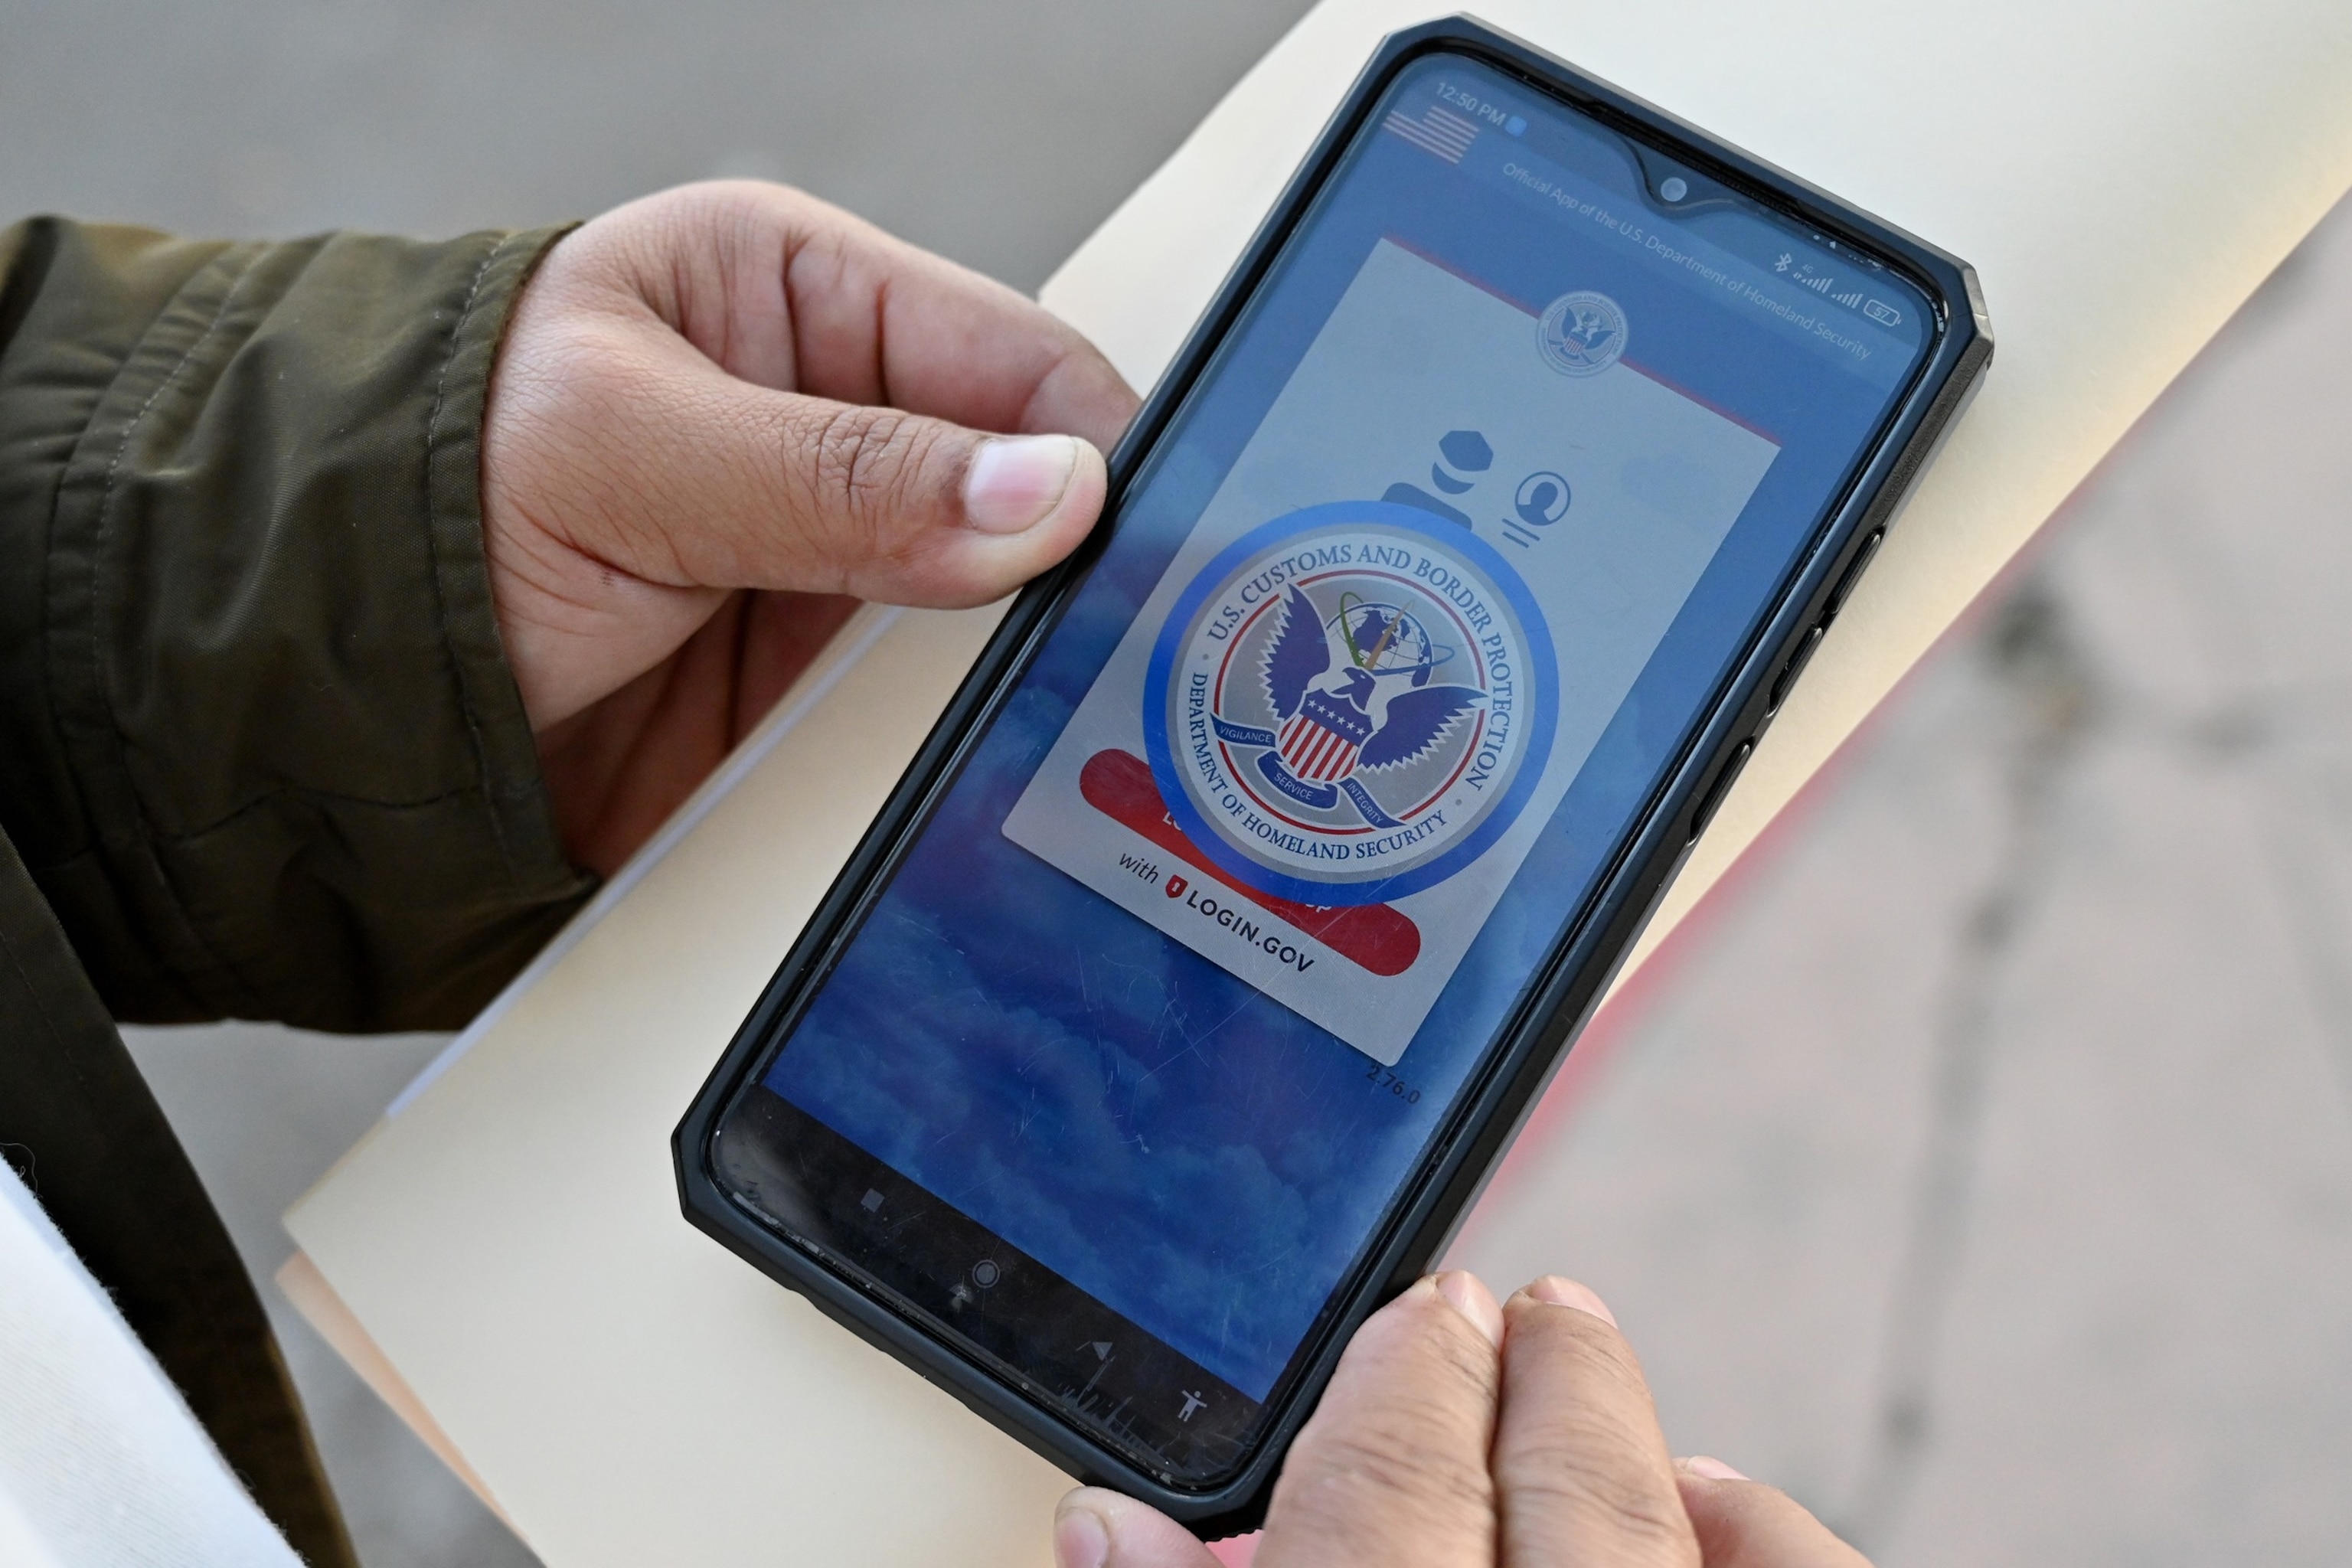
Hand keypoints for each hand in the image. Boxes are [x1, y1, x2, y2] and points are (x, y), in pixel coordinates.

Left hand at [481, 181, 1137, 871]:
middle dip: (1071, 577)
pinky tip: (986, 790)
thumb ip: (841, 473)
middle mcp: (837, 439)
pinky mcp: (809, 708)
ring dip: (1018, 684)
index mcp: (799, 304)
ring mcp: (832, 582)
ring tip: (1072, 737)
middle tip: (1134, 657)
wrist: (297, 690)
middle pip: (1024, 504)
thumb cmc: (424, 490)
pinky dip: (955, 767)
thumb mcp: (628, 447)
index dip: (1095, 444)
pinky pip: (923, 735)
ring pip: (992, 630)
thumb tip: (1048, 494)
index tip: (1151, 539)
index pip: (1011, 357)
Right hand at [1055, 1274, 1868, 1567]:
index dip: (1391, 1391)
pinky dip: (1762, 1531)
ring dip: (1621, 1433)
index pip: (1387, 1498)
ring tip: (1574, 1355)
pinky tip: (1716, 1499)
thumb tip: (1104, 1530)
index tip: (1396, 1328)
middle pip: (1556, 1486)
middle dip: (1508, 1374)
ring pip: (1676, 1526)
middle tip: (1472, 1305)